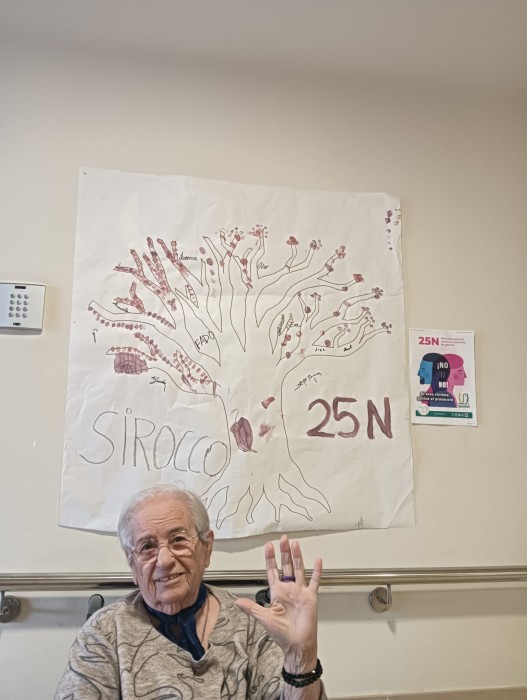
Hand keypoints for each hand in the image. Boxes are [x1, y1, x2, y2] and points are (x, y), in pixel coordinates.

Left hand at [236, 535, 321, 661]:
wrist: (297, 644)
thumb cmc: (282, 634)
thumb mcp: (264, 619)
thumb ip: (252, 608)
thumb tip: (237, 602)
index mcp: (277, 593)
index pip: (273, 571)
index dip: (271, 559)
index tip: (269, 546)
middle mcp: (289, 590)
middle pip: (286, 566)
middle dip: (284, 552)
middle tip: (283, 539)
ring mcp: (300, 592)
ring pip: (299, 569)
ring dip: (297, 557)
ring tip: (295, 544)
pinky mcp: (310, 597)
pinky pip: (314, 581)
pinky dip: (317, 571)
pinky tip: (317, 560)